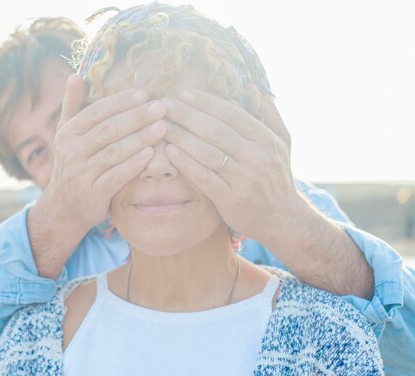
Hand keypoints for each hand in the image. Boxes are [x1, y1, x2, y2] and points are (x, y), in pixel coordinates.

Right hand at [38, 74, 167, 234]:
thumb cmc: (72, 165)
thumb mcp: (66, 135)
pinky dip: (133, 164)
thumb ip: (72, 106)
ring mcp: (81, 173)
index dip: (121, 102)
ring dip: (140, 138)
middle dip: (137, 117)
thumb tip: (75, 75)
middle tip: (162, 107)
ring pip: (114, 152)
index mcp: (68, 133)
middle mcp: (71, 151)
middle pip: (108, 129)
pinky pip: (116, 176)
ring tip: (162, 127)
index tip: (145, 93)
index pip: (97, 112)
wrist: (63, 208)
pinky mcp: (92, 193)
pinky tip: (150, 154)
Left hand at [161, 90, 303, 242]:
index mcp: (266, 139)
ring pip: (207, 153)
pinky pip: (204, 177)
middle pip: (215, 131)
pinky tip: (169, 152)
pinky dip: (186, 163)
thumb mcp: (284, 142)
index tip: (184, 93)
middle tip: (164, 104)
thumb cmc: (278, 176)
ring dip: (181, 137)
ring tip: (161, 126)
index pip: (231, 114)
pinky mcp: (231, 199)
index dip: (205, 102)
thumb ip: (270, 114)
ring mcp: (243, 179)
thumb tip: (256, 87)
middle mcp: (256, 157)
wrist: (283, 219)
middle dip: (187, 115)